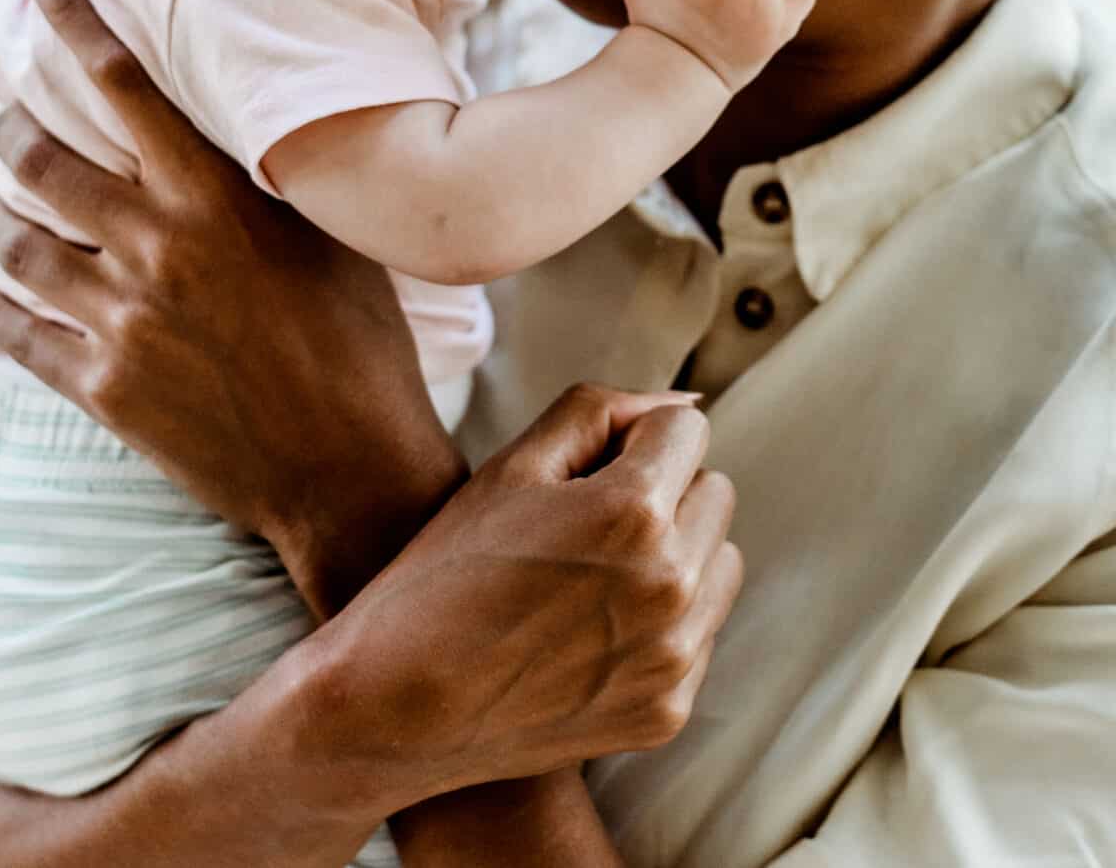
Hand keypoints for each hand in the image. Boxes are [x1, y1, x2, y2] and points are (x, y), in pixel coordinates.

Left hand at [0, 0, 459, 606]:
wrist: (349, 467)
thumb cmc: (360, 341)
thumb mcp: (328, 234)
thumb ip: (265, 177)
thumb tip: (232, 115)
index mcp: (216, 196)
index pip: (120, 78)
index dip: (67, 12)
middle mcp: (158, 246)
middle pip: (37, 158)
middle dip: (9, 126)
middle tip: (6, 116)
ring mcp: (119, 319)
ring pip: (13, 241)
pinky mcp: (99, 387)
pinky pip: (9, 329)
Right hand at [323, 383, 744, 799]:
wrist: (394, 707)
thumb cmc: (446, 572)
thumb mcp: (512, 466)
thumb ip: (604, 411)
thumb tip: (685, 406)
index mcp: (632, 512)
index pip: (688, 432)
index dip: (633, 442)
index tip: (585, 476)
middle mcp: (670, 585)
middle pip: (715, 494)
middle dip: (665, 494)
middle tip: (585, 527)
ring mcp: (673, 657)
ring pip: (720, 564)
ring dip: (678, 557)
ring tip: (594, 578)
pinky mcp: (667, 710)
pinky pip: (700, 635)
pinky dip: (662, 626)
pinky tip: (590, 636)